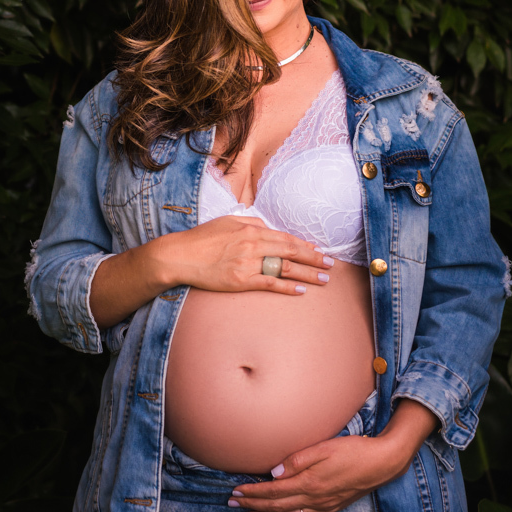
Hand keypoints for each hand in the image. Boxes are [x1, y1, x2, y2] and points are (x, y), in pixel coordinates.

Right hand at [160, 215, 332, 294]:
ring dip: (308, 274)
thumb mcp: (227, 221)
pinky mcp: (241, 280)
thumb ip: (250, 222)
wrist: (181, 255)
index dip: (305, 245)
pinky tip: (301, 290)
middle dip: (314, 258)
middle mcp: (253, 245)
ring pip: (285, 268)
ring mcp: (248, 263)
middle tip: (330, 265)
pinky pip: (270, 284)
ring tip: (323, 279)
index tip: (319, 250)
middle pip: (292, 251)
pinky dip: (288, 287)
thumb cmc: (202, 238)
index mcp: (251, 230)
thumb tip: (269, 228)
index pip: (286, 237)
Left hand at [227, 400, 438, 511]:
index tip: (236, 492)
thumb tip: (274, 473)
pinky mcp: (331, 507)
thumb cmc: (353, 451)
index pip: (274, 491)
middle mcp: (315, 499)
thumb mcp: (324, 448)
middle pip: (277, 506)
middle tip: (233, 502)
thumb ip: (297, 460)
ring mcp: (324, 506)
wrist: (382, 463)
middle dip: (253, 505)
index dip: (253, 493)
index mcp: (310, 483)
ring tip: (249, 511)